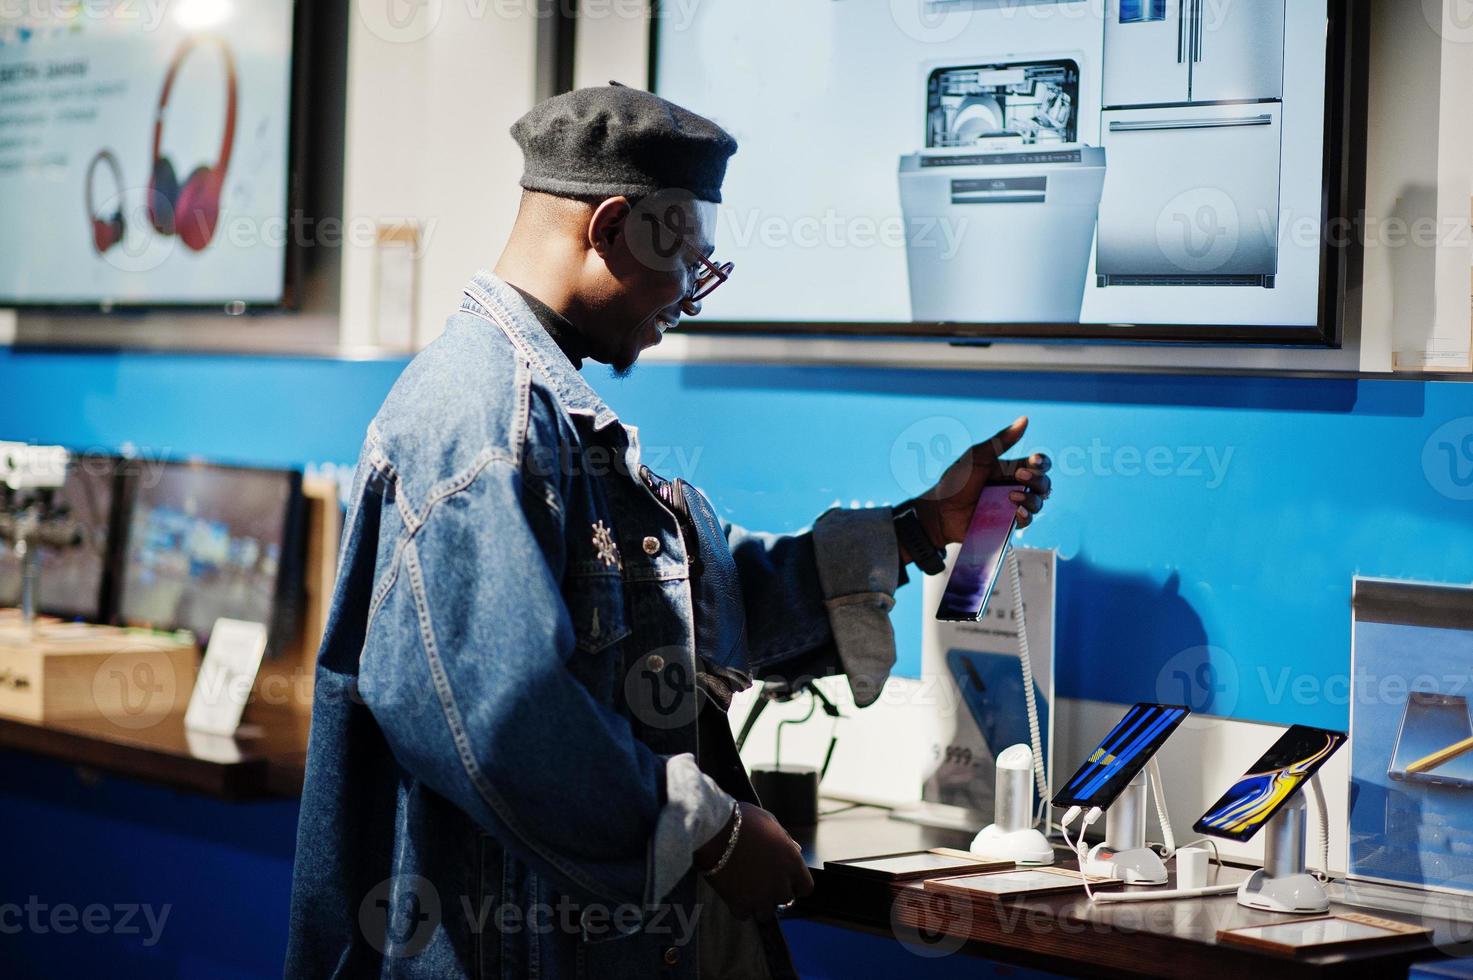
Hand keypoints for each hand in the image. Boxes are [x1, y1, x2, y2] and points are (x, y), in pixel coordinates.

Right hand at [697, 803, 813, 919]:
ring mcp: (761, 896)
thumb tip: (795, 850)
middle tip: (762, 882)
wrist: (716, 830)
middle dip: (776, 892)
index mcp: (792, 863)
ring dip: (759, 904)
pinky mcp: (740, 904)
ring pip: (766, 913)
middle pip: (786, 900)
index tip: (786, 881)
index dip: (796, 884)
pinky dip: (739, 907)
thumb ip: (786, 840)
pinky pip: (744, 915)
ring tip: (747, 891)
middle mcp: (780, 883)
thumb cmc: (744, 821)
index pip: (806, 887)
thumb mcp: (771, 822)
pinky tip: (733, 895)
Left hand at [902, 416, 1051, 553]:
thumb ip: (1001, 440)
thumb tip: (1025, 420)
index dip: (1042, 462)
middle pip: (1043, 483)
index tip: (1034, 461)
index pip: (1038, 464)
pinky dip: (1026, 515)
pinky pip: (1027, 521)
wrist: (940, 511)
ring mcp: (1012, 506)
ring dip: (1032, 498)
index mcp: (1009, 468)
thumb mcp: (977, 456)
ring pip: (1038, 502)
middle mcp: (1014, 486)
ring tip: (1011, 497)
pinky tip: (1017, 512)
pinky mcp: (1008, 523)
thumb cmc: (956, 481)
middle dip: (1038, 479)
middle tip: (1020, 477)